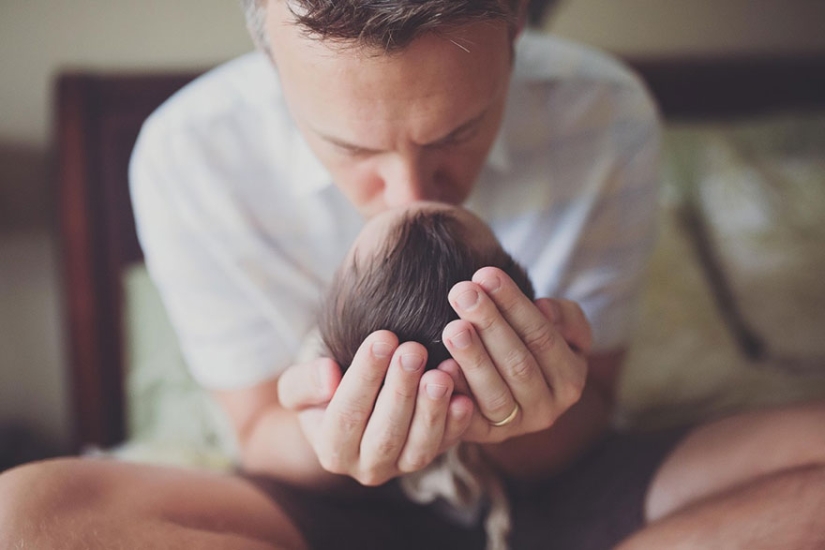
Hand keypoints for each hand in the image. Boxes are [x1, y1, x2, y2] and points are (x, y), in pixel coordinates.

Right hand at [277, 332, 473, 485]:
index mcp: (332, 450)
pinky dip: (458, 423)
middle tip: (413, 350)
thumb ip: (303, 383)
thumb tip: (328, 378)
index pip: (347, 414)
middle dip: (401, 391)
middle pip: (386, 434)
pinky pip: (448, 444)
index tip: (381, 338)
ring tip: (441, 374)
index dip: (365, 377)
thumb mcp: (299, 383)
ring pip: (420, 447)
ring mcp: (403, 466)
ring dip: (432, 410)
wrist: (354, 400)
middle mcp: (367, 467)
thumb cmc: (326, 386)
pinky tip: (463, 394)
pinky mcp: (433, 456)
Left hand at [438, 266, 589, 443]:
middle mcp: (547, 410)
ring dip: (473, 359)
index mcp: (569, 379)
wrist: (504, 376)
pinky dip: (456, 393)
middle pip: (518, 365)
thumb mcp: (557, 324)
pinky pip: (469, 419)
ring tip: (452, 327)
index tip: (486, 275)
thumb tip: (545, 309)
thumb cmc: (529, 338)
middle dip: (490, 325)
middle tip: (462, 292)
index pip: (543, 338)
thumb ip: (563, 316)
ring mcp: (514, 427)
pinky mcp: (483, 436)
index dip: (515, 306)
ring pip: (494, 394)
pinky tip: (440, 368)